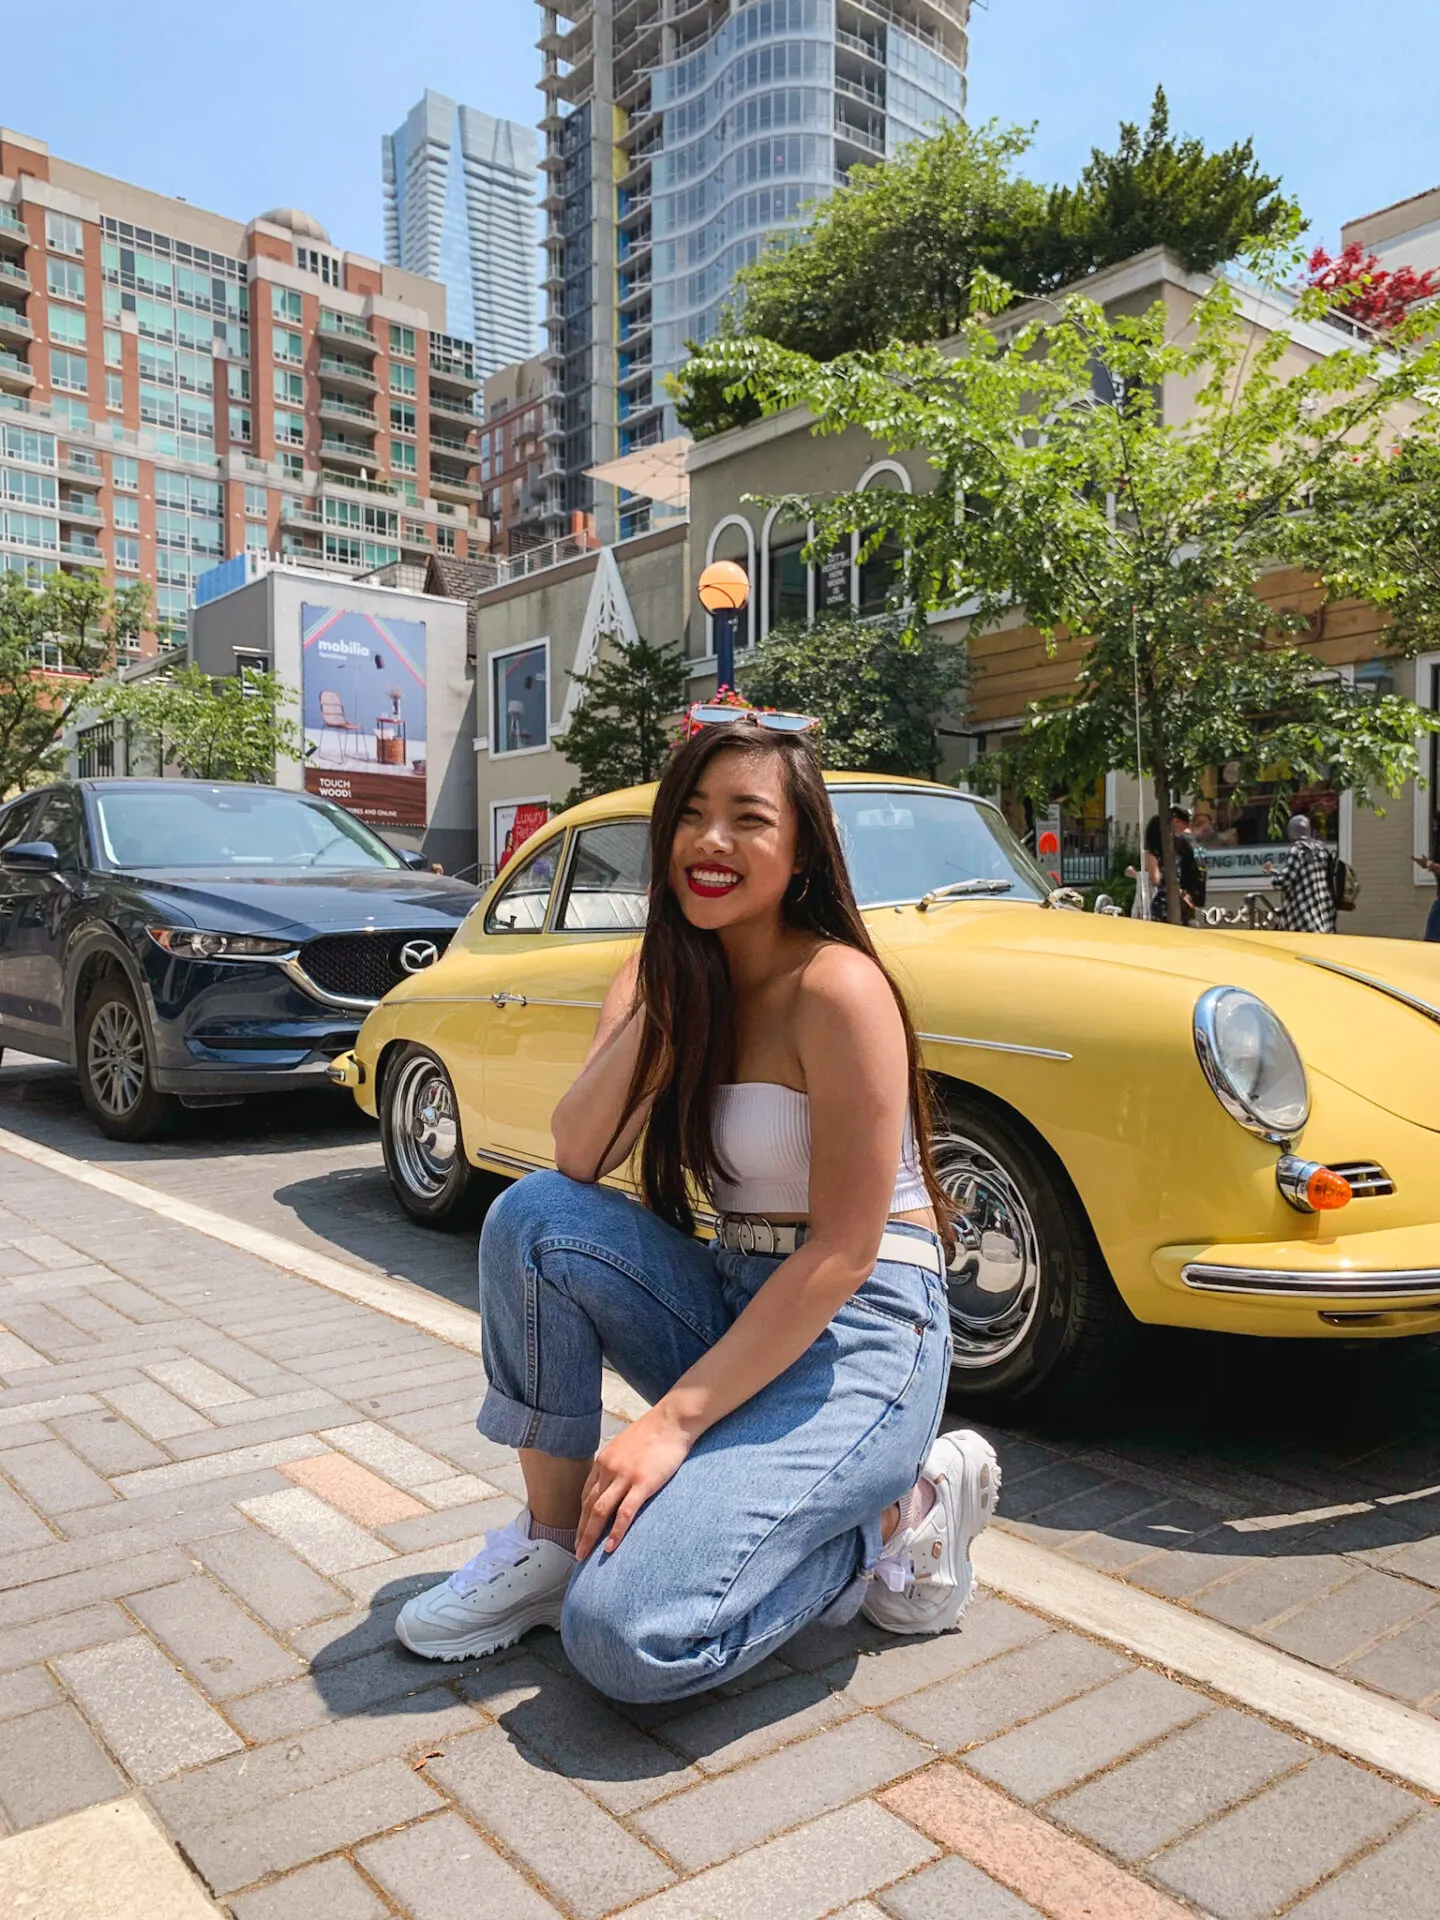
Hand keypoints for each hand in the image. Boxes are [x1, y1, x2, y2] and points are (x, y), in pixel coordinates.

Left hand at [577, 1407, 693, 1558]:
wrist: (673, 1420)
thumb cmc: (655, 1431)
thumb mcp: (627, 1444)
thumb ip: (618, 1462)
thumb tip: (617, 1477)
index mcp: (604, 1460)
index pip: (586, 1494)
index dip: (581, 1516)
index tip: (580, 1532)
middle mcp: (608, 1469)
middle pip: (588, 1506)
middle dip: (580, 1531)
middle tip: (577, 1550)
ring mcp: (624, 1476)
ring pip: (600, 1512)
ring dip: (589, 1536)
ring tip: (585, 1555)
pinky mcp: (642, 1483)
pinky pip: (625, 1513)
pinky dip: (615, 1533)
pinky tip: (610, 1547)